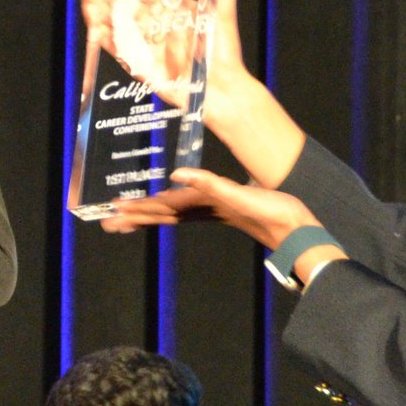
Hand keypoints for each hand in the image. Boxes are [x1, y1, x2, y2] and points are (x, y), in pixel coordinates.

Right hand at [76, 0, 248, 92]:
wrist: (223, 89)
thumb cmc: (225, 51)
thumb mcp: (223, 9)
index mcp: (168, 9)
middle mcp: (153, 24)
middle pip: (121, 2)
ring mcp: (143, 43)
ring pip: (113, 22)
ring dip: (97, 7)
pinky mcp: (137, 63)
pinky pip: (115, 47)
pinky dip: (101, 36)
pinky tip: (93, 22)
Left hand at [100, 167, 319, 251]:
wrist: (298, 230)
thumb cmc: (272, 214)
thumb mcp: (238, 194)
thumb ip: (208, 184)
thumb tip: (175, 175)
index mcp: (203, 207)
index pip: (162, 208)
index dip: (137, 208)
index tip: (113, 210)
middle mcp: (203, 211)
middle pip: (160, 215)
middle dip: (133, 217)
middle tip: (106, 222)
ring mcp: (212, 212)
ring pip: (171, 214)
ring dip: (148, 215)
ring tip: (126, 219)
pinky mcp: (224, 209)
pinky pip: (189, 209)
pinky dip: (173, 207)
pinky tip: (168, 204)